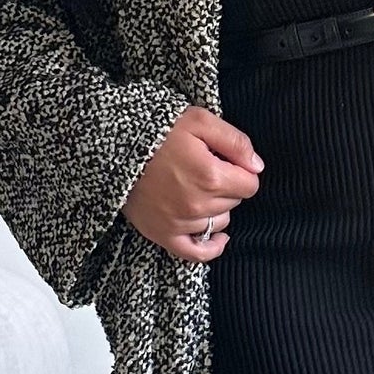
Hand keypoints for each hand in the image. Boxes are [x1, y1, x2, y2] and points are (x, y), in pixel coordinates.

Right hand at [123, 103, 262, 260]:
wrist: (116, 146)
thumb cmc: (159, 130)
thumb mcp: (200, 120)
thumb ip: (235, 142)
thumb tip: (257, 166)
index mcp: (211, 176)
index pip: (250, 185)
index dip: (242, 171)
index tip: (227, 162)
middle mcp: (198, 205)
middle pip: (234, 203)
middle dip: (227, 186)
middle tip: (205, 169)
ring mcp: (181, 223)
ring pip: (219, 222)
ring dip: (216, 208)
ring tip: (196, 188)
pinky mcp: (164, 234)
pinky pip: (197, 253)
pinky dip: (212, 247)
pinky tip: (219, 237)